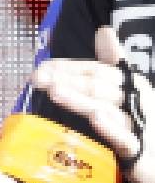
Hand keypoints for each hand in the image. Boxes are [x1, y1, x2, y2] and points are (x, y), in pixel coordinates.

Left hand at [32, 27, 154, 182]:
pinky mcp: (141, 151)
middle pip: (98, 86)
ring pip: (107, 108)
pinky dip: (111, 128)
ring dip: (80, 99)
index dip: (67, 67)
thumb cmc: (143, 124)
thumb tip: (104, 31)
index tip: (40, 68)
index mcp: (132, 84)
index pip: (96, 70)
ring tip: (55, 91)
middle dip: (66, 80)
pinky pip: (125, 139)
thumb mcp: (127, 93)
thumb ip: (112, 64)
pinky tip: (96, 119)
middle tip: (38, 79)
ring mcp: (140, 125)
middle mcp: (137, 99)